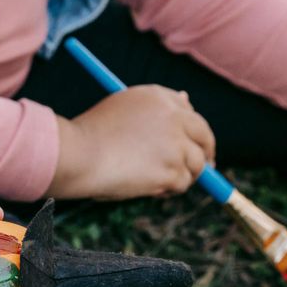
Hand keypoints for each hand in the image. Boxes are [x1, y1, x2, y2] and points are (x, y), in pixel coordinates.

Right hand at [50, 85, 215, 199]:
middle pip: (204, 136)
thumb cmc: (91, 134)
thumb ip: (157, 106)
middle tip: (203, 167)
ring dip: (184, 175)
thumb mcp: (122, 107)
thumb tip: (187, 99)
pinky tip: (149, 188)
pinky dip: (169, 190)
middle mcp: (174, 117)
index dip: (192, 130)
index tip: (191, 142)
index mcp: (159, 97)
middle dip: (206, 153)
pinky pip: (182, 183)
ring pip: (196, 164)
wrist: (80, 155)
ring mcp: (176, 145)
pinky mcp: (173, 170)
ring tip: (158, 181)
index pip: (188, 111)